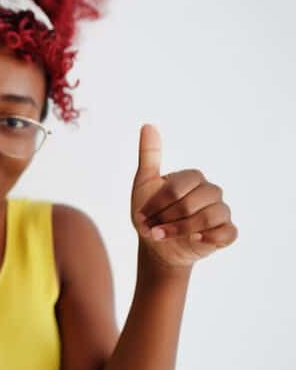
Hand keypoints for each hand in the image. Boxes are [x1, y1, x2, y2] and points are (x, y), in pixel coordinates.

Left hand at [130, 124, 237, 270]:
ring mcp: (221, 211)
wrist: (156, 244)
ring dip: (180, 230)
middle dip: (166, 219)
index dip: (157, 204)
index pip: (177, 188)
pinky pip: (228, 232)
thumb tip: (148, 125)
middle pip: (192, 203)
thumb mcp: (145, 183)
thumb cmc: (151, 212)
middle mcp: (211, 191)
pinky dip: (211, 237)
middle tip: (151, 229)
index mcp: (192, 178)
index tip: (140, 216)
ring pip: (208, 218)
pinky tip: (195, 240)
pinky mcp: (226, 231)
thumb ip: (149, 155)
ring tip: (161, 236)